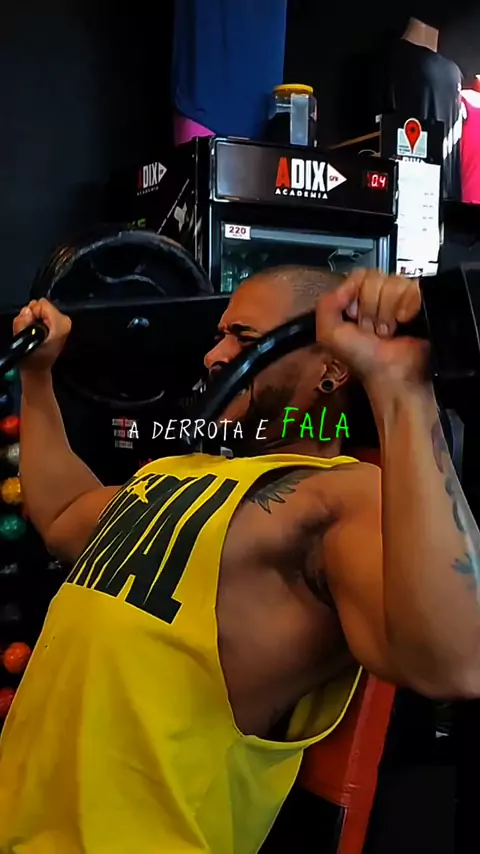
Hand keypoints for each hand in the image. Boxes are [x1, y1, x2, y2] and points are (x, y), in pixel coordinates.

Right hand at [13, 299, 71, 373]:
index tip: (31, 326)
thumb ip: (23, 322)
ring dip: (35, 320)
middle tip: (32, 332)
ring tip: (35, 334)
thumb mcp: (23, 340)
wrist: (39, 368)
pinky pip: (43, 314)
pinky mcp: (59, 324)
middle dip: (33, 316)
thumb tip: (27, 312)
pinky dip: (38, 322)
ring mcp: (64, 323)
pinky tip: (38, 334)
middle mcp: (65, 322)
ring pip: (42, 309)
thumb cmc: (34, 358)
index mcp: (61, 324)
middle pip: (42, 305)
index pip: (41, 304)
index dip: (32, 313)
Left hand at [315, 268, 429, 386]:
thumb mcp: (329, 334)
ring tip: (387, 331)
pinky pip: (413, 288)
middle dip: (371, 309)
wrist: (393, 372)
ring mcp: (401, 298)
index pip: (359, 275)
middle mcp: (379, 297)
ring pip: (394, 283)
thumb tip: (349, 282)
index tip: (355, 320)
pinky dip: (407, 308)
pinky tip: (403, 323)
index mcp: (356, 300)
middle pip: (376, 278)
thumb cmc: (363, 358)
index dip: (356, 298)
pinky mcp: (420, 300)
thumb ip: (326, 304)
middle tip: (372, 330)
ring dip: (388, 313)